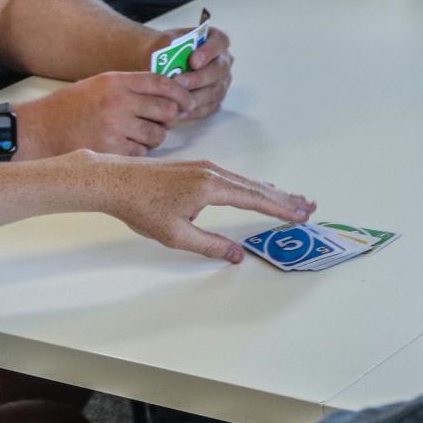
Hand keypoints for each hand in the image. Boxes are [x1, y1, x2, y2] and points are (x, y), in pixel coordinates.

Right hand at [15, 72, 194, 156]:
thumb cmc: (69, 107)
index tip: (187, 101)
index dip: (180, 93)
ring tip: (136, 135)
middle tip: (162, 122)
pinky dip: (139, 153)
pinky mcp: (111, 152)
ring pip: (157, 136)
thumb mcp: (99, 84)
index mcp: (116, 81)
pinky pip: (142, 154)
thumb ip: (130, 87)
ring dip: (153, 137)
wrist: (39, 129)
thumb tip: (166, 94)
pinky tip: (123, 147)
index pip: (162, 83)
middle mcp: (118, 103)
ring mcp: (116, 129)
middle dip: (170, 118)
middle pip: (166, 111)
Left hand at [76, 152, 315, 261]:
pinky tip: (256, 189)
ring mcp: (204, 167)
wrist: (113, 180)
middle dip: (283, 198)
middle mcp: (212, 172)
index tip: (301, 215)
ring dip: (269, 191)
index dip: (280, 209)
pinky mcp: (195, 167)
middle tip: (309, 206)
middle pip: (256, 187)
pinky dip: (251, 186)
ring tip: (291, 199)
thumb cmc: (140, 207)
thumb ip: (210, 245)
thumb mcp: (176, 235)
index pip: (254, 199)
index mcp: (210, 187)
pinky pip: (232, 177)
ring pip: (245, 181)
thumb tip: (237, 254)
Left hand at [139, 25, 234, 120]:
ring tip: (176, 98)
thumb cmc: (164, 49)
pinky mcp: (215, 100)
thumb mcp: (164, 40)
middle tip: (179, 82)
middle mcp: (223, 61)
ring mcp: (221, 82)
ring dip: (195, 96)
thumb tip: (171, 51)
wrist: (159, 64)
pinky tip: (178, 111)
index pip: (220, 42)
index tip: (193, 61)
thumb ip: (170, 43)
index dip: (209, 52)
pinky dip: (193, 111)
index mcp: (215, 40)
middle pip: (218, 70)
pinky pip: (208, 108)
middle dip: (198, 78)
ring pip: (214, 92)